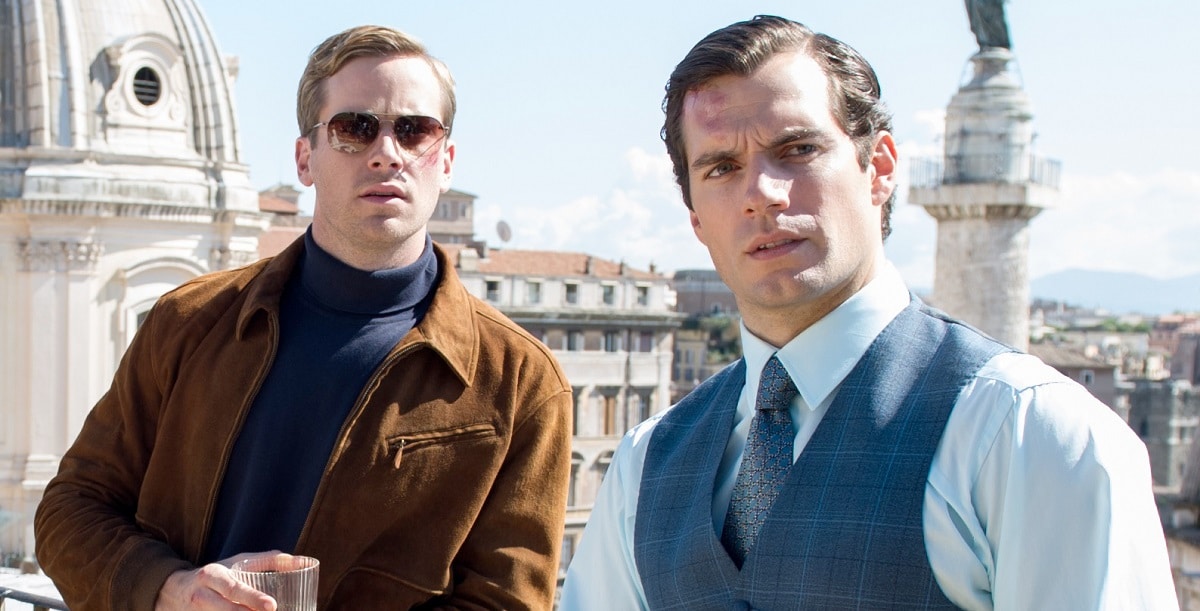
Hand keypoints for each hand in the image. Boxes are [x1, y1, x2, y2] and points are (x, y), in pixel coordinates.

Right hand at [154, 551, 286, 610]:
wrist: (174, 590)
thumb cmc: (218, 574)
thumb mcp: (237, 562)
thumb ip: (269, 561)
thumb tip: (302, 561)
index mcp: (213, 575)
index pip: (233, 588)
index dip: (252, 598)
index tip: (272, 606)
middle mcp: (201, 595)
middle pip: (225, 609)